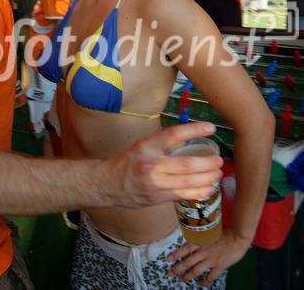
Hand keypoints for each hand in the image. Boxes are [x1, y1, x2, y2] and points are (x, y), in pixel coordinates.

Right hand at [103, 122, 222, 207]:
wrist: (106, 184)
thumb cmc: (127, 162)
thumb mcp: (142, 146)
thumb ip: (163, 144)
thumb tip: (189, 138)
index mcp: (147, 146)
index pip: (174, 134)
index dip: (194, 130)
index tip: (211, 128)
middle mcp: (150, 164)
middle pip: (186, 164)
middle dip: (207, 163)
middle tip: (219, 160)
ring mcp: (153, 183)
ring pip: (186, 181)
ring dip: (207, 178)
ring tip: (218, 174)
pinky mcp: (156, 198)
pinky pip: (181, 195)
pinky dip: (198, 192)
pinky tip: (209, 189)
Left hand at [168, 227, 250, 285]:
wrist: (238, 237)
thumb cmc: (225, 231)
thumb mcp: (210, 230)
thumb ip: (202, 236)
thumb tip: (194, 237)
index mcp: (201, 242)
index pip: (185, 248)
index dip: (176, 254)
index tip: (168, 258)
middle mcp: (203, 252)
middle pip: (188, 262)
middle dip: (177, 268)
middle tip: (170, 273)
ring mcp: (211, 260)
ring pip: (196, 271)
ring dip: (187, 276)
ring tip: (181, 280)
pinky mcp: (219, 266)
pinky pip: (210, 277)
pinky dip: (204, 282)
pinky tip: (200, 284)